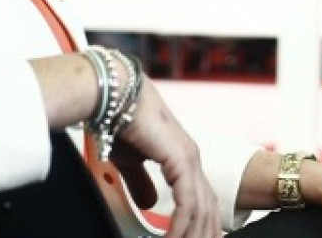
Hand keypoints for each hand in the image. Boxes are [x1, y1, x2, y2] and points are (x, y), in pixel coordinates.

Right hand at [113, 79, 219, 237]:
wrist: (114, 97)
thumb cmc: (120, 122)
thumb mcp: (130, 162)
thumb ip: (141, 183)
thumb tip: (149, 204)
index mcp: (183, 158)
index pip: (201, 199)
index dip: (202, 225)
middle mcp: (191, 159)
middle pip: (207, 208)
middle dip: (203, 234)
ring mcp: (189, 159)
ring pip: (201, 209)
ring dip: (191, 235)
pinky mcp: (181, 160)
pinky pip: (187, 203)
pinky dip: (181, 227)